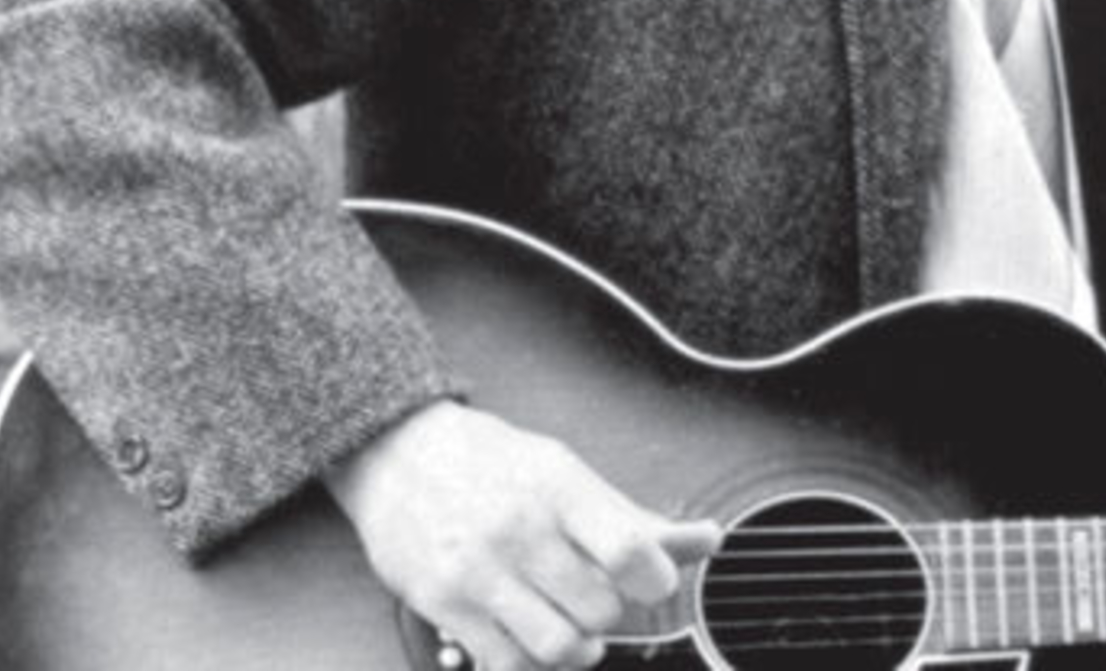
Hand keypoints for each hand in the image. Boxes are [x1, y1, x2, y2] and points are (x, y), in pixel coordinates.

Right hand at [324, 400, 721, 670]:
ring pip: (557, 647)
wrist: (397, 455)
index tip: (653, 580)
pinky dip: (530, 661)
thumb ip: (631, 516)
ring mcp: (479, 572)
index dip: (656, 579)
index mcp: (558, 488)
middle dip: (610, 612)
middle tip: (598, 597)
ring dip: (576, 647)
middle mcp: (519, 530)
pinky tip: (530, 634)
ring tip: (571, 626)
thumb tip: (708, 541)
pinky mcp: (445, 605)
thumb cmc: (490, 462)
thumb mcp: (564, 470)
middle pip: (599, 610)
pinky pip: (506, 662)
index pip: (627, 550)